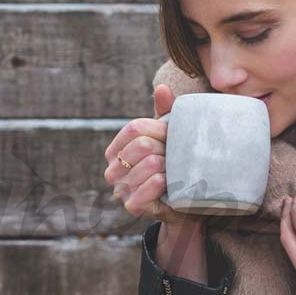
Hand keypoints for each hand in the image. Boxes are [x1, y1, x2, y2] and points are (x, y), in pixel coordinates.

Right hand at [103, 84, 200, 231]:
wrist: (183, 203)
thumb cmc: (173, 165)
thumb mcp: (167, 138)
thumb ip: (164, 113)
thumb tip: (162, 88)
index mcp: (115, 150)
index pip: (134, 128)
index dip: (159, 129)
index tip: (173, 137)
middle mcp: (112, 170)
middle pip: (142, 145)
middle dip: (166, 149)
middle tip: (178, 157)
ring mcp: (120, 190)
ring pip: (149, 164)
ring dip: (170, 166)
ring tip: (177, 171)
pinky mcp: (132, 206)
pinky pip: (149, 187)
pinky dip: (164, 182)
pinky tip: (171, 182)